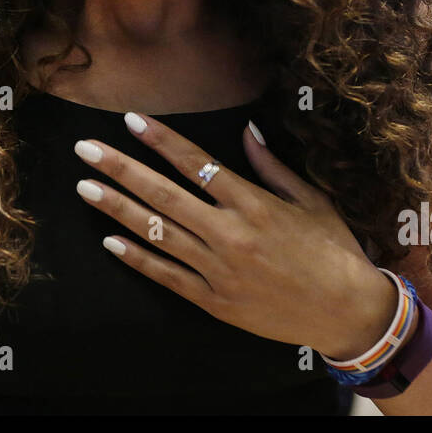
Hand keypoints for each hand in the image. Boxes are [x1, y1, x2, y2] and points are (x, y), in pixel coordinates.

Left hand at [73, 111, 398, 360]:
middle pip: (163, 195)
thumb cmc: (334, 251)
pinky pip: (167, 276)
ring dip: (118, 209)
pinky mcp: (214, 301)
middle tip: (85, 149)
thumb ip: (272, 167)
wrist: (346, 312)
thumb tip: (246, 131)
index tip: (131, 119)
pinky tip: (110, 243)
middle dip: (121, 169)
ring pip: (157, 233)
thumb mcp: (311, 200)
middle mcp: (229, 233)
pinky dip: (138, 259)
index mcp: (253, 203)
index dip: (160, 139)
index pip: (195, 163)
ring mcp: (218, 269)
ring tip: (85, 187)